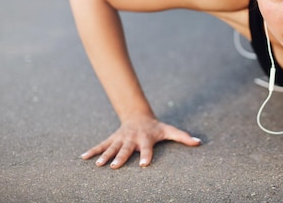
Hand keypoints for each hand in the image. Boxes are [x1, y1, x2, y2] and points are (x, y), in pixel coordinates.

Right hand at [80, 115, 201, 168]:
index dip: (147, 155)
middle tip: (115, 166)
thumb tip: (199, 142)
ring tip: (99, 165)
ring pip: (112, 147)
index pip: (147, 148)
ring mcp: (121, 139)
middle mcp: (132, 139)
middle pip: (127, 149)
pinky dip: (92, 151)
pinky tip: (83, 158)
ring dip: (105, 155)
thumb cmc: (156, 127)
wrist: (139, 116)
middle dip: (121, 157)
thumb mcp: (169, 130)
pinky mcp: (112, 139)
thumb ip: (183, 137)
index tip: (144, 164)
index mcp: (146, 138)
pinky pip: (101, 145)